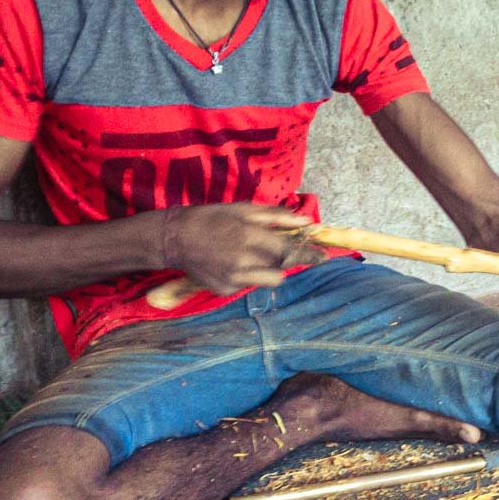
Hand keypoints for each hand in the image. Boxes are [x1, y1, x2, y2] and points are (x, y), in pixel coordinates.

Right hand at [161, 204, 322, 293]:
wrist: (174, 238)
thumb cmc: (211, 218)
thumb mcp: (243, 209)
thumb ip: (275, 216)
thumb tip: (304, 219)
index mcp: (249, 236)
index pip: (289, 250)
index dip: (308, 254)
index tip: (324, 257)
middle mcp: (243, 260)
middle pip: (282, 267)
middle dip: (288, 260)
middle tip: (289, 253)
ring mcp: (234, 278)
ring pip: (269, 279)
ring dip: (270, 268)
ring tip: (253, 255)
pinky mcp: (225, 290)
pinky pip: (249, 284)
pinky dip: (249, 274)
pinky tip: (232, 262)